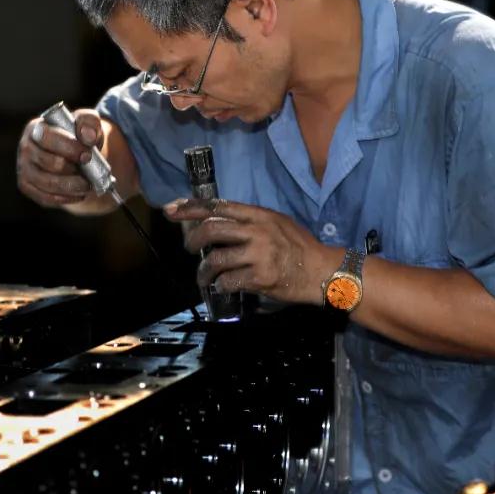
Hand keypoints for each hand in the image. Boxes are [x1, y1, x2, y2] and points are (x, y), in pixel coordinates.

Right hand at [16, 109, 104, 207]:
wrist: (71, 155)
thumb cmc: (78, 136)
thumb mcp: (87, 123)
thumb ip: (89, 123)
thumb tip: (88, 136)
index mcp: (36, 128)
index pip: (46, 137)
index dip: (69, 147)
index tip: (87, 155)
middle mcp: (25, 148)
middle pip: (49, 163)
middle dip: (73, 169)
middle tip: (90, 171)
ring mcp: (24, 169)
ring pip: (49, 184)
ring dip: (72, 186)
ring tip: (88, 184)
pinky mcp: (26, 186)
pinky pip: (46, 198)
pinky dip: (66, 198)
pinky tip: (79, 193)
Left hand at [163, 198, 339, 304]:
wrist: (322, 271)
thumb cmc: (300, 246)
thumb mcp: (277, 223)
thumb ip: (251, 221)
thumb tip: (220, 224)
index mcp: (258, 215)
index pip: (218, 206)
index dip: (192, 208)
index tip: (172, 210)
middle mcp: (256, 231)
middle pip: (211, 230)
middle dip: (192, 240)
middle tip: (189, 249)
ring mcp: (257, 254)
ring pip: (215, 259)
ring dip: (204, 271)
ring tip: (204, 277)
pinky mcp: (259, 277)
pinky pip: (228, 281)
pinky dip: (221, 285)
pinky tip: (223, 287)